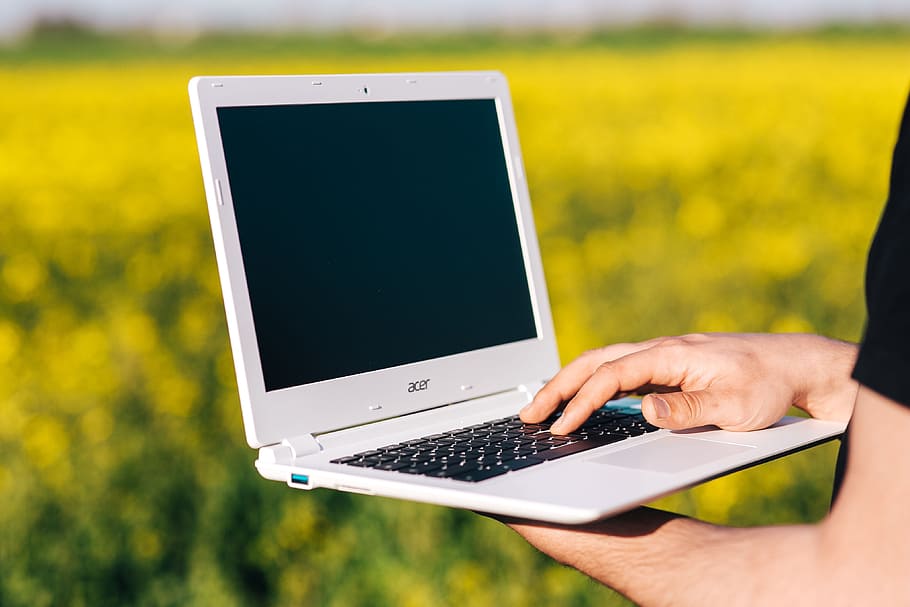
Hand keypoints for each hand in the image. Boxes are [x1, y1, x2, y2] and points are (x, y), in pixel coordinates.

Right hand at [521, 333, 857, 434]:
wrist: (797, 366)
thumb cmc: (769, 385)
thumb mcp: (735, 407)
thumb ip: (689, 409)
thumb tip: (645, 410)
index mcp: (671, 355)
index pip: (610, 375)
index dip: (581, 401)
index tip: (561, 427)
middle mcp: (661, 351)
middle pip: (594, 361)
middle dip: (557, 386)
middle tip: (530, 414)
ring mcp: (663, 358)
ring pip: (603, 363)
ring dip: (570, 383)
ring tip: (544, 407)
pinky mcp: (669, 368)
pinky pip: (619, 372)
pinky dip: (592, 384)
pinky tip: (584, 401)